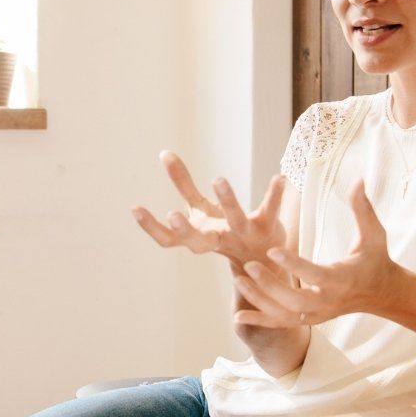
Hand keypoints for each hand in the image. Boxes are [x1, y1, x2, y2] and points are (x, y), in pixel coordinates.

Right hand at [131, 151, 288, 272]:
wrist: (265, 265)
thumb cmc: (225, 233)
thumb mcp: (201, 210)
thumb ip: (183, 183)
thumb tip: (163, 152)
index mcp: (198, 237)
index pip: (168, 239)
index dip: (151, 227)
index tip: (135, 208)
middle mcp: (218, 240)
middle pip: (197, 240)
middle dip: (183, 229)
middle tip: (171, 214)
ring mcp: (243, 235)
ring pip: (235, 221)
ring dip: (227, 201)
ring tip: (218, 179)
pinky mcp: (267, 228)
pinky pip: (270, 210)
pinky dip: (274, 194)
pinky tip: (279, 177)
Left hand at [232, 182, 407, 327]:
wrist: (380, 293)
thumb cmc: (375, 259)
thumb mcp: (374, 234)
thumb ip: (362, 209)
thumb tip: (358, 180)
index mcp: (342, 279)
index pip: (315, 274)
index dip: (293, 265)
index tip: (271, 250)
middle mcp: (328, 301)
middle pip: (295, 300)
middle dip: (270, 285)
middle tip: (248, 265)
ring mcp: (318, 314)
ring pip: (284, 313)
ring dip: (260, 299)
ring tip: (238, 278)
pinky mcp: (310, 320)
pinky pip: (281, 323)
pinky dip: (260, 320)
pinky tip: (237, 315)